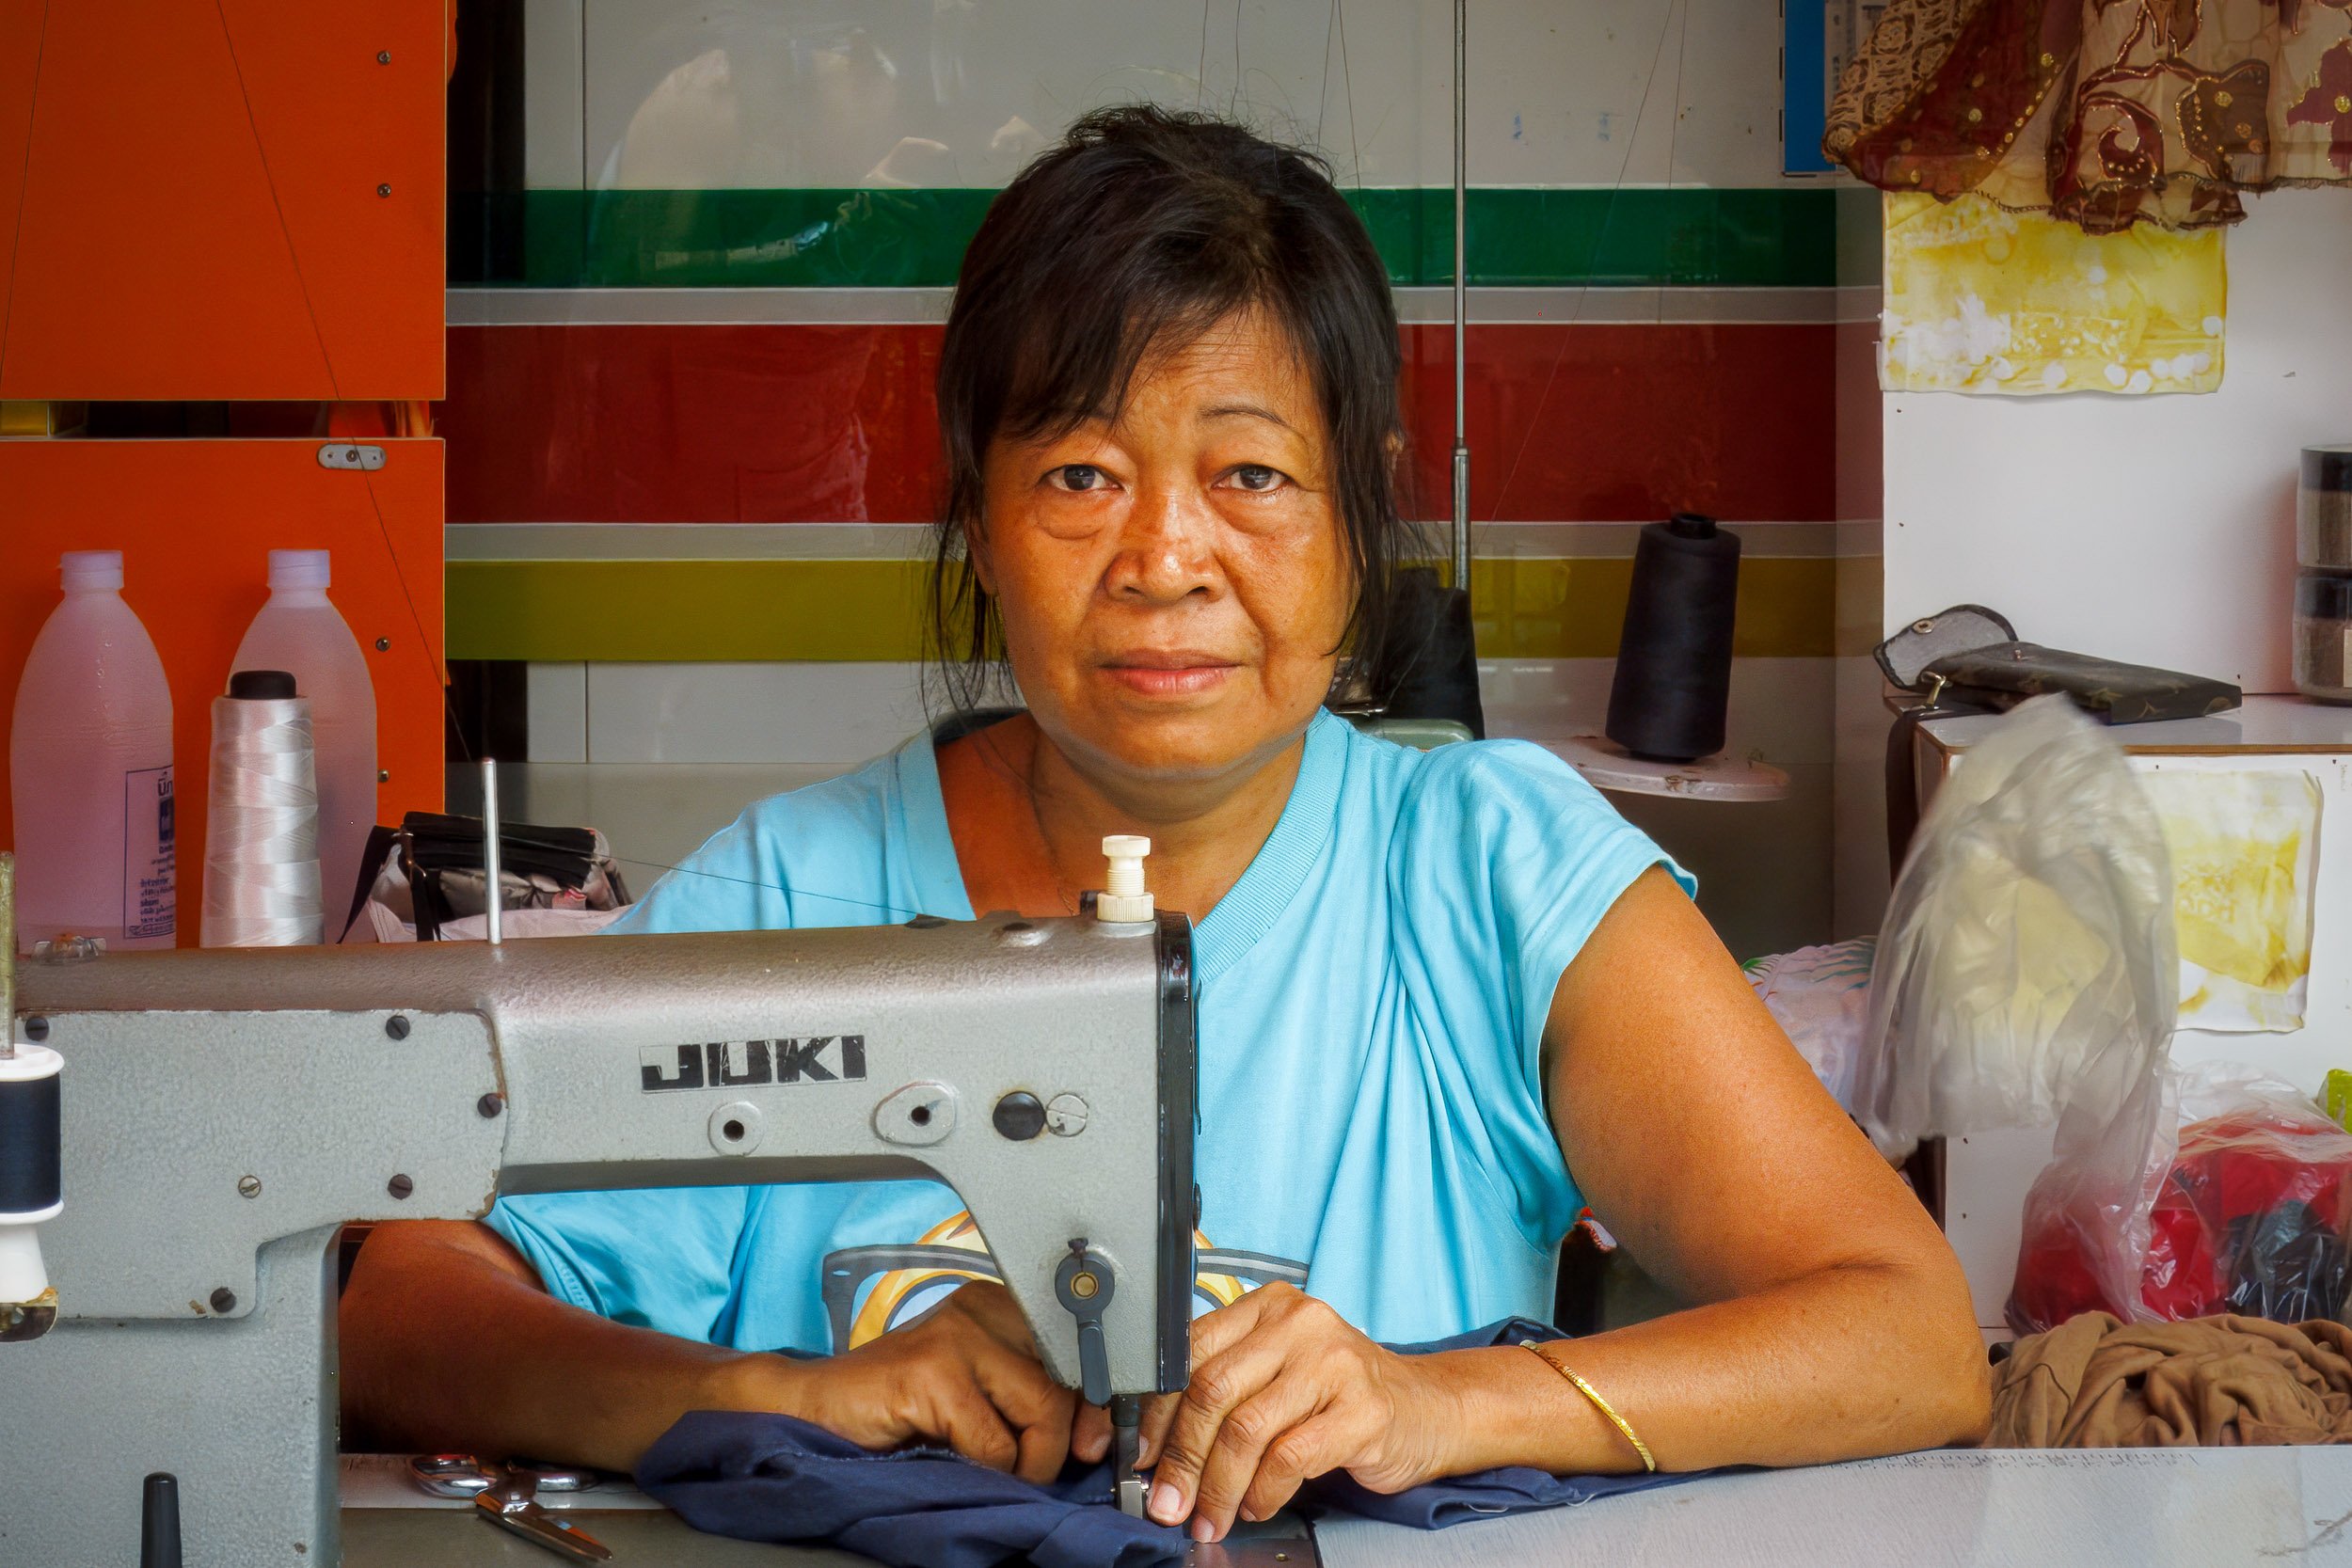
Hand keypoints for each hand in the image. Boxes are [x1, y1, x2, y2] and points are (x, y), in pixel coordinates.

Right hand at [745, 1281, 1097, 1482]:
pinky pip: (995, 1443)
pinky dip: (986, 1470)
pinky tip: (952, 1460)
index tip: (1089, 1442)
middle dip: (1060, 1439)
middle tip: (1034, 1469)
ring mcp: (955, 1335)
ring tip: (990, 1467)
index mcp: (999, 1304)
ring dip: (1027, 1462)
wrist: (815, 1411)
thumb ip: (1032, 1399)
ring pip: (1042, 1409)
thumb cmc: (900, 1407)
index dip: (1093, 1403)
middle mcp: (982, 1307)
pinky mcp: (930, 1371)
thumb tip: (1097, 1436)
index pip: (1079, 1349)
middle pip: (1068, 1380)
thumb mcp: (980, 1394)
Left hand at [1136, 1284, 1463, 1541]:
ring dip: (1218, 1486)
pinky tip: (1258, 1506)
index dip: (1152, 1410)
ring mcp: (1334, 1362)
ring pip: (1246, 1428)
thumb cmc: (1340, 1393)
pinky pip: (1290, 1457)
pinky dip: (1264, 1491)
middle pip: (1211, 1391)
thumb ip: (1225, 1391)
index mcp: (1267, 1306)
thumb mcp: (1278, 1371)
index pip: (1188, 1352)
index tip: (1132, 1454)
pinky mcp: (1362, 1408)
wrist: (1427, 1407)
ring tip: (1210, 1517)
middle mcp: (1299, 1322)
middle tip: (1167, 1502)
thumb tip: (1154, 1448)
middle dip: (1180, 1457)